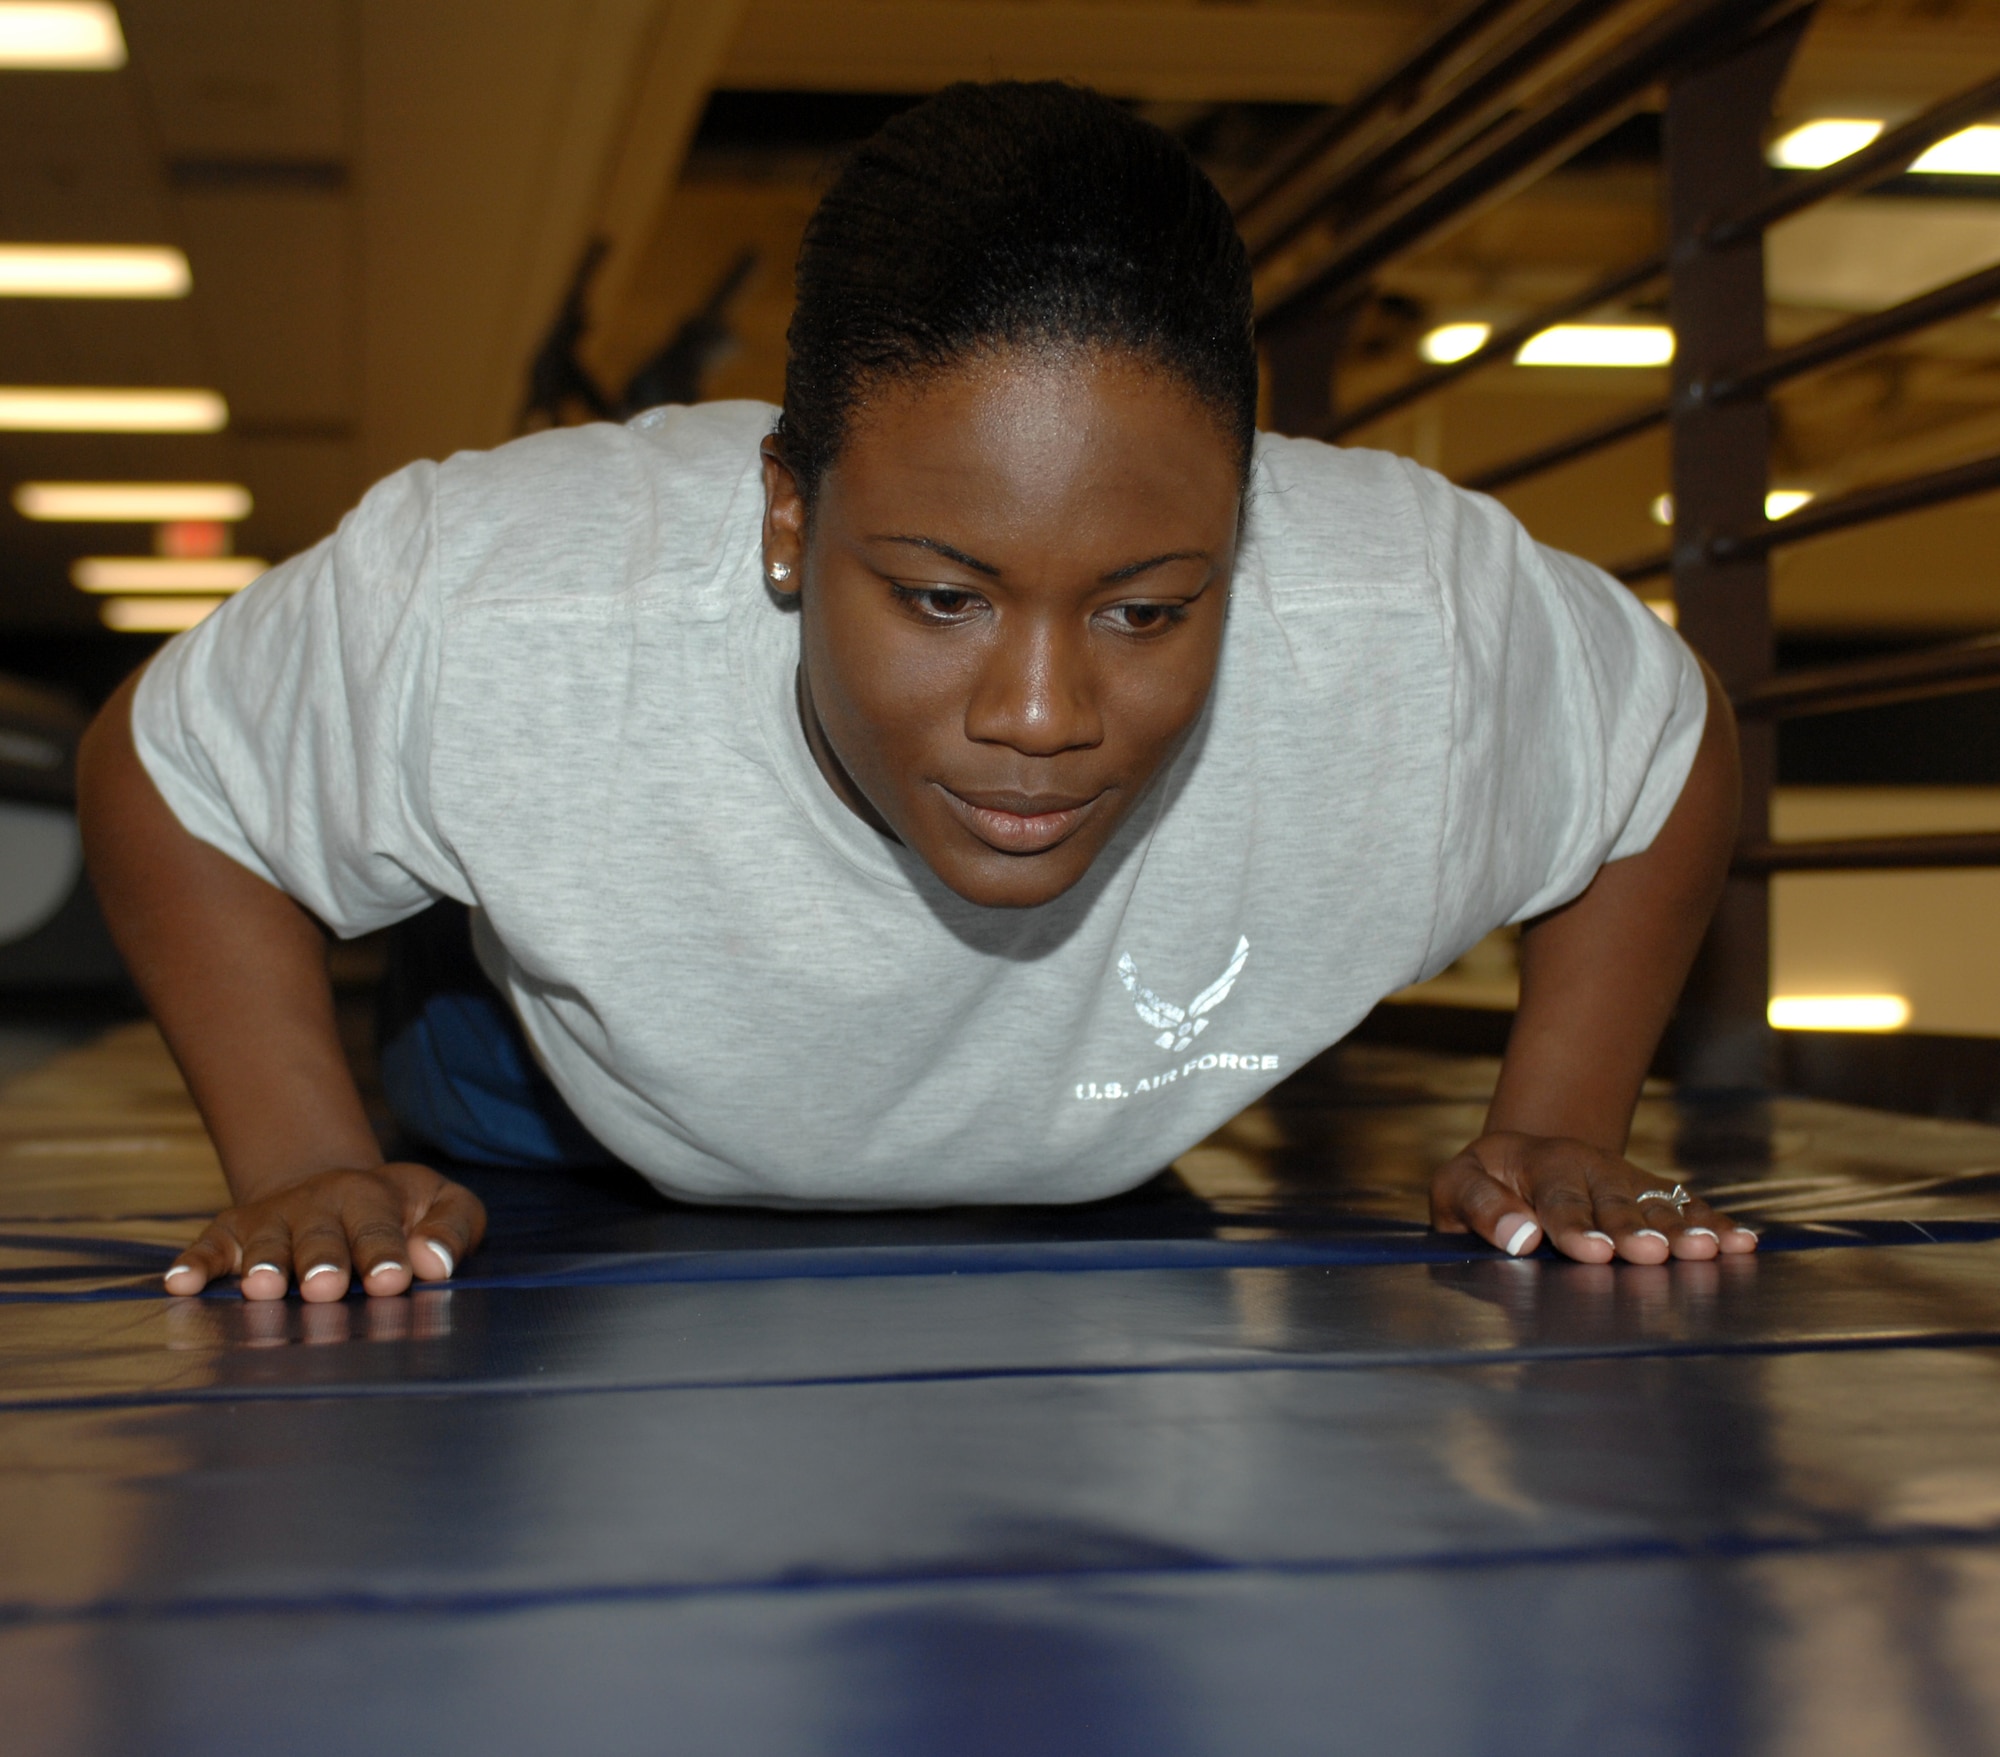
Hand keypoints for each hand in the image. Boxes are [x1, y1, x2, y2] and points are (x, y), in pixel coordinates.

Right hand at [161, 1162, 486, 1299]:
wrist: (333, 1187)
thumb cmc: (401, 1211)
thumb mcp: (444, 1203)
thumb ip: (452, 1229)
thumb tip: (435, 1262)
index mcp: (374, 1198)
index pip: (380, 1228)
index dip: (385, 1253)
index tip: (392, 1281)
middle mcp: (319, 1205)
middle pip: (320, 1236)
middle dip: (322, 1261)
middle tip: (326, 1288)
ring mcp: (273, 1220)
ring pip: (266, 1243)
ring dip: (263, 1264)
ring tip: (263, 1287)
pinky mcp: (231, 1233)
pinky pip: (209, 1247)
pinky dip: (194, 1264)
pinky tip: (179, 1284)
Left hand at [1432, 1131, 1757, 1264]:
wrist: (1518, 1159)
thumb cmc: (1482, 1185)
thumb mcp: (1456, 1187)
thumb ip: (1481, 1208)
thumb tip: (1521, 1237)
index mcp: (1535, 1164)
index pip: (1557, 1199)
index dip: (1575, 1226)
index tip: (1594, 1252)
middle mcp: (1586, 1166)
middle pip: (1613, 1202)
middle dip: (1634, 1230)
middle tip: (1654, 1253)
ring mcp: (1621, 1177)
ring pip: (1654, 1204)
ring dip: (1683, 1228)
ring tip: (1710, 1251)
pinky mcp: (1648, 1190)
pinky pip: (1683, 1204)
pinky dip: (1712, 1223)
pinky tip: (1742, 1242)